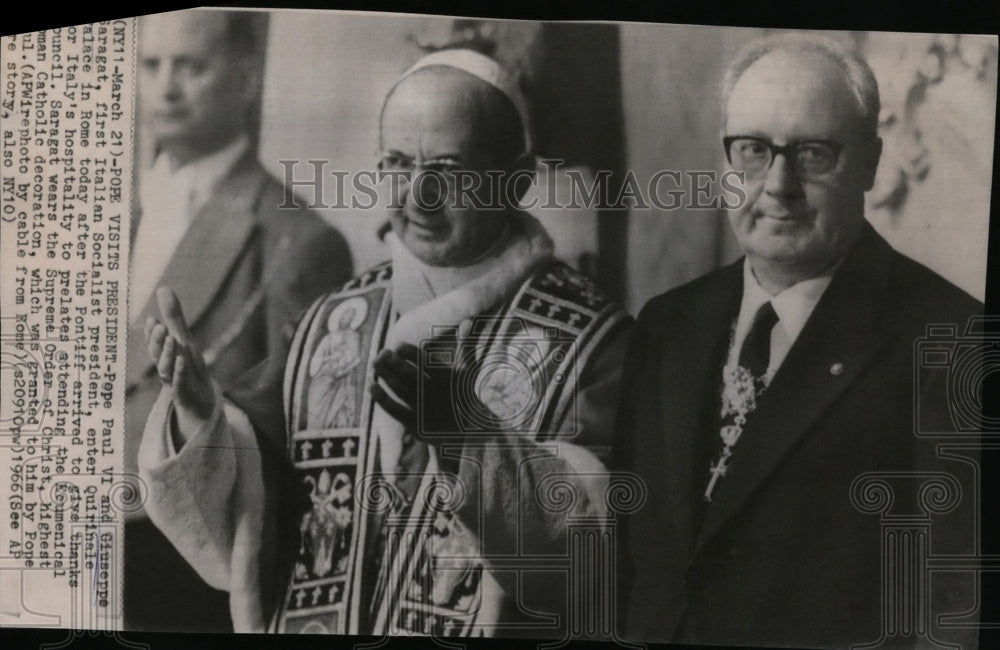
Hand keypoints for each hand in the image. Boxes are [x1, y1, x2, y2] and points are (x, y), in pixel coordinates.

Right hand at [144, 287, 215, 427]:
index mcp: (163, 354)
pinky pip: (179, 383)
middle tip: (161, 325)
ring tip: (173, 339)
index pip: (154, 342)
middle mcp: (165, 366)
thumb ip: (173, 316)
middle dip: (157, 340)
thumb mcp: (182, 339)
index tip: (152, 320)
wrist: (199, 399)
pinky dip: (179, 372)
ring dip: (168, 354)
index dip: (152, 333)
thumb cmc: (188, 366)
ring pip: (166, 368)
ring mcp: (173, 381)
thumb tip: (163, 288)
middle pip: (157, 353)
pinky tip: (183, 360)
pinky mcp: (183, 393)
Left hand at [370, 342, 498, 438]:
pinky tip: (371, 386)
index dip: (412, 355)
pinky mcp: (414, 425)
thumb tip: (467, 322)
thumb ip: (464, 348)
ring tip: (374, 362)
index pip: (428, 365)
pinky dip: (382, 398)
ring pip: (400, 390)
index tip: (399, 346)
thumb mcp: (468, 373)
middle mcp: (436, 396)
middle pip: (411, 376)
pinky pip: (394, 410)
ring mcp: (424, 411)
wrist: (472, 434)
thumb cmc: (467, 397)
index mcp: (449, 381)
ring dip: (385, 375)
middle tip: (382, 352)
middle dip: (395, 363)